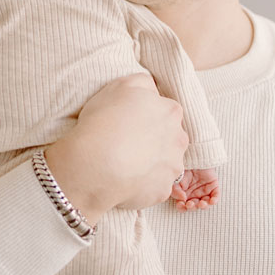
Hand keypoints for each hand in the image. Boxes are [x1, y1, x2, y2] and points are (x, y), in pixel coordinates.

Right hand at [45, 73, 187, 223]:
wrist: (95, 164)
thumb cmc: (104, 121)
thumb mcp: (122, 85)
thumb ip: (143, 83)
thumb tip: (151, 90)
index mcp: (171, 111)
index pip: (166, 112)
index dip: (147, 117)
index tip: (130, 124)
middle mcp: (179, 139)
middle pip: (171, 138)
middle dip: (154, 141)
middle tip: (128, 144)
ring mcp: (172, 168)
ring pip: (165, 164)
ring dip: (151, 164)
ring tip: (125, 165)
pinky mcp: (162, 191)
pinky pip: (155, 187)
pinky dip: (143, 185)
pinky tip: (125, 181)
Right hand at [171, 166, 219, 210]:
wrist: (194, 157)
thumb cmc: (183, 169)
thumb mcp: (176, 180)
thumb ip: (176, 191)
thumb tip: (182, 199)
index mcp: (184, 195)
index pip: (182, 206)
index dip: (182, 208)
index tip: (181, 204)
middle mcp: (194, 195)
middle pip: (194, 206)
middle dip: (192, 207)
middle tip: (191, 204)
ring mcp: (204, 192)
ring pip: (205, 204)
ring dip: (203, 206)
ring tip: (201, 204)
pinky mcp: (213, 187)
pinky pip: (215, 197)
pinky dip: (214, 200)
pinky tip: (212, 201)